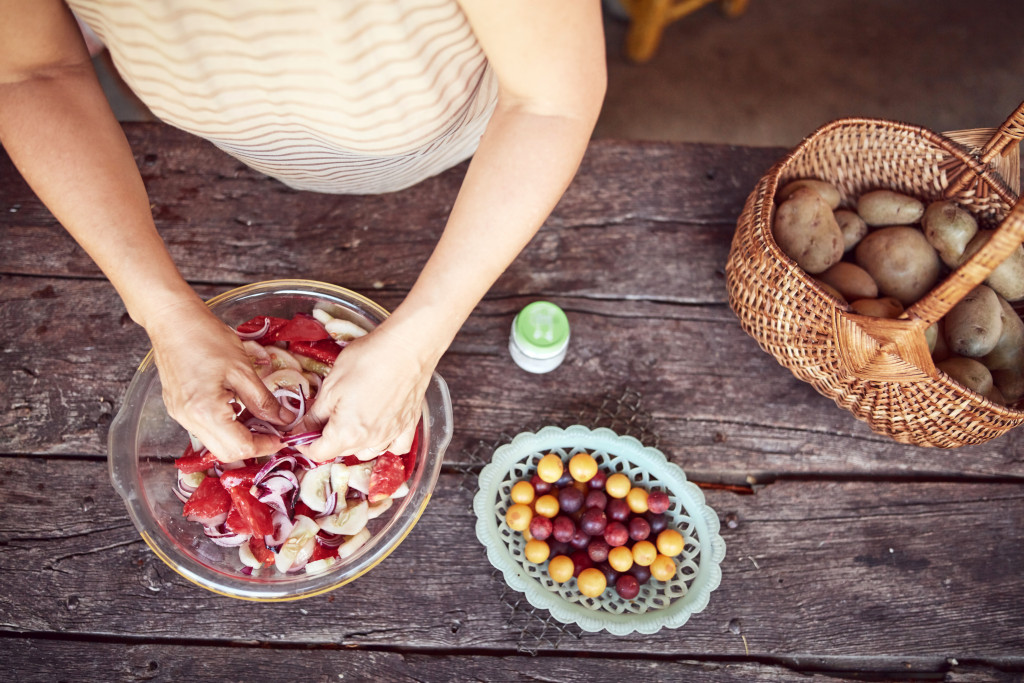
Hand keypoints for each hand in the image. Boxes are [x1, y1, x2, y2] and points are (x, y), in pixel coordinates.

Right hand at [146, 297, 290, 461]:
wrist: (173, 320)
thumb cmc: (207, 338)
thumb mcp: (243, 369)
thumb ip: (264, 400)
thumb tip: (284, 420)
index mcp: (205, 412)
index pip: (241, 447)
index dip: (266, 446)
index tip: (283, 437)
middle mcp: (189, 420)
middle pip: (226, 452)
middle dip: (254, 447)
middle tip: (274, 431)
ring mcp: (180, 416)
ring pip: (215, 443)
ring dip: (240, 437)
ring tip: (259, 417)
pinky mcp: (178, 409)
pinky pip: (205, 429)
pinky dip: (226, 426)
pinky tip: (239, 409)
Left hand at [300, 320, 429, 461]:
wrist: (406, 348)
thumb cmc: (367, 361)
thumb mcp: (330, 385)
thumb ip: (315, 413)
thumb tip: (302, 427)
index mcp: (346, 433)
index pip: (318, 453)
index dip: (304, 444)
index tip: (301, 433)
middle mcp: (370, 441)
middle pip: (342, 451)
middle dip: (329, 439)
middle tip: (325, 416)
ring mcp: (391, 435)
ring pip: (367, 451)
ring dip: (355, 443)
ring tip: (352, 421)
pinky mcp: (408, 425)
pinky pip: (395, 447)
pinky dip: (385, 444)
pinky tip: (380, 430)